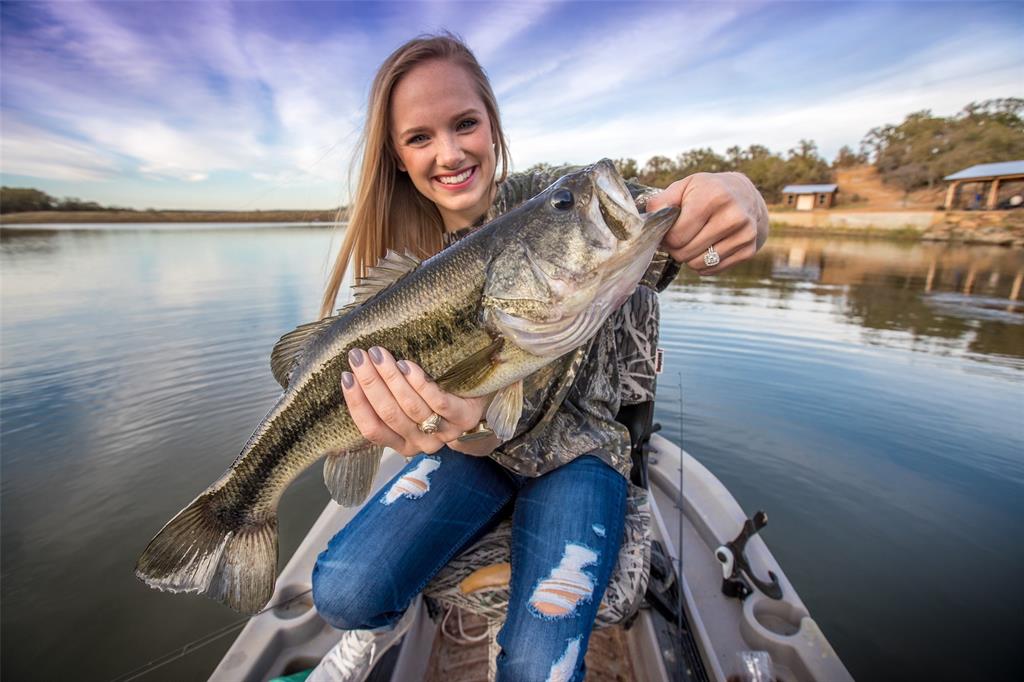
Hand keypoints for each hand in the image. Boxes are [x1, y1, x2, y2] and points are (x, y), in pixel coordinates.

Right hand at [341, 346, 491, 456]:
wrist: (485, 401)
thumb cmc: (438, 399)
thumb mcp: (411, 407)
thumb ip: (388, 401)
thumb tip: (355, 374)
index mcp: (402, 444)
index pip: (372, 430)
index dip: (356, 404)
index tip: (345, 377)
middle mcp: (422, 443)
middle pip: (389, 414)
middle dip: (370, 383)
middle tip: (358, 356)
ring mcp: (444, 432)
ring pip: (410, 407)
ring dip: (390, 377)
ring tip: (379, 354)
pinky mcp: (464, 418)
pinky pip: (437, 402)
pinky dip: (419, 383)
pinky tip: (407, 364)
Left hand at [647, 172, 768, 274]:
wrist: (746, 197)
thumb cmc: (708, 192)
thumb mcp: (685, 186)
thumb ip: (662, 201)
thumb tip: (648, 221)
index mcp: (713, 196)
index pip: (677, 236)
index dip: (667, 237)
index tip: (668, 230)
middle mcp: (733, 216)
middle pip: (686, 252)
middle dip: (676, 248)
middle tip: (679, 237)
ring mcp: (745, 234)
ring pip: (699, 264)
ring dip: (689, 257)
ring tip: (692, 241)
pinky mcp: (749, 250)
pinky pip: (713, 270)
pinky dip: (703, 263)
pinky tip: (707, 247)